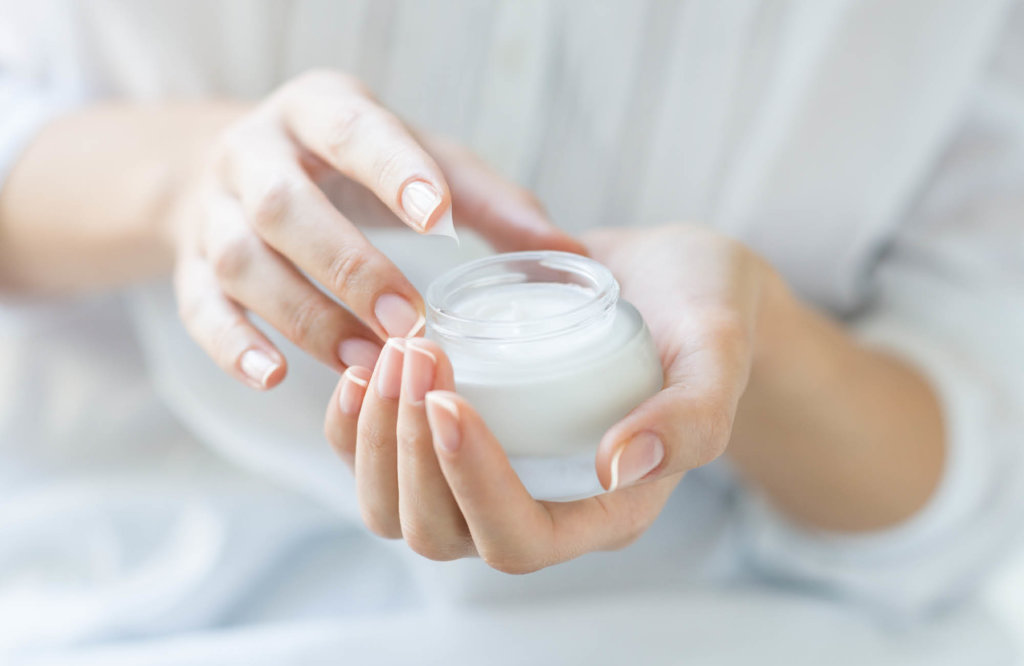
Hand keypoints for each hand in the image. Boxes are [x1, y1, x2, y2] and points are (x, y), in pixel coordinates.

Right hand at [169, 69, 581, 389]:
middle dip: (348, 264)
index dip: (390, 170)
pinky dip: (233, 347)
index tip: (436, 217)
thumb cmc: (350, 166)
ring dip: (304, 315)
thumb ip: (486, 200)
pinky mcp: (189, 265)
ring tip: (365, 363)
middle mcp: (255, 153)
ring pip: (243, 262)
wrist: (238, 166)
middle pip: (286, 205)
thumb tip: (569, 255)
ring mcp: (214, 210)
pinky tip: (275, 378)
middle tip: (408, 320)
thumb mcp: (415, 158)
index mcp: (318, 110)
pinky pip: (198, 308)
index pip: (351, 131)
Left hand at [323, 223, 782, 571]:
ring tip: (390, 353)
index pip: (518, 538)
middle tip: (415, 353)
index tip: (450, 398)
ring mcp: (491, 474)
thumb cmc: (705, 314)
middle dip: (411, 451)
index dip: (472, 484)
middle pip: (440, 532)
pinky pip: (383, 461)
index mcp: (605, 510)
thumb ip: (692, 414)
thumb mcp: (718, 350)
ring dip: (377, 438)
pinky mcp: (459, 437)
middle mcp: (540, 506)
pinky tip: (362, 367)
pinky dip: (356, 426)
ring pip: (398, 507)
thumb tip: (622, 466)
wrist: (672, 280)